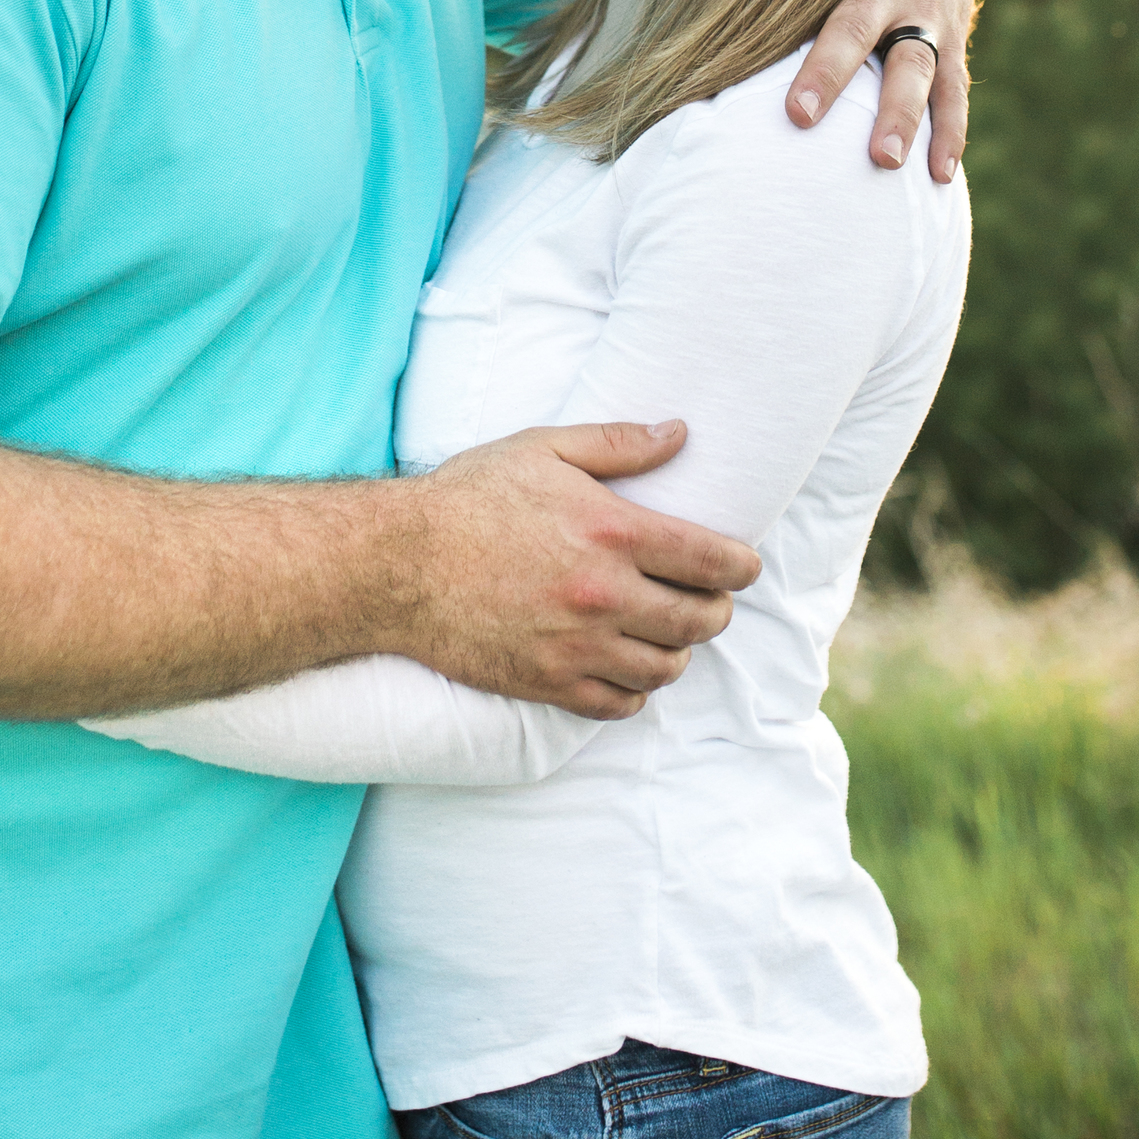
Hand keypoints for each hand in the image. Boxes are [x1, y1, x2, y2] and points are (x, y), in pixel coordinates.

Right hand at [397, 421, 761, 718]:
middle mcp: (603, 595)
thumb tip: (680, 433)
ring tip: (668, 634)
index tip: (743, 565)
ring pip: (664, 668)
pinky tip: (626, 667)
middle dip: (715, 610)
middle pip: (698, 621)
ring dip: (678, 652)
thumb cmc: (470, 497)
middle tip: (709, 600)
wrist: (395, 564)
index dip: (740, 565)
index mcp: (611, 532)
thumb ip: (618, 443)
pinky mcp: (547, 683)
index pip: (710, 560)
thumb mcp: (544, 448)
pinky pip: (617, 705)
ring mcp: (576, 647)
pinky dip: (635, 692)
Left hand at [784, 0, 985, 182]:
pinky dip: (951, 130)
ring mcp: (937, 22)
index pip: (846, 29)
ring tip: (919, 176)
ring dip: (927, 129)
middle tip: (880, 159)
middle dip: (892, 111)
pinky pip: (955, 89)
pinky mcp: (954, 37)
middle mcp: (907, 2)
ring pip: (936, 81)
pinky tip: (941, 176)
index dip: (824, 71)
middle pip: (904, 62)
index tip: (798, 115)